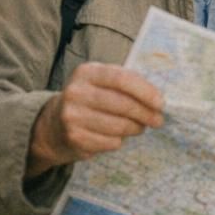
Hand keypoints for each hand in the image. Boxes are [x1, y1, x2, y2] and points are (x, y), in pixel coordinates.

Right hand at [27, 62, 164, 176]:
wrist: (53, 125)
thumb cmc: (91, 100)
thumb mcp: (103, 83)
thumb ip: (128, 84)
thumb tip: (159, 100)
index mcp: (87, 72)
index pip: (122, 79)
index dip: (146, 92)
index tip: (161, 103)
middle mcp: (76, 92)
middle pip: (123, 105)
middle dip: (146, 114)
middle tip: (158, 120)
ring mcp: (72, 116)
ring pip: (119, 126)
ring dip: (135, 128)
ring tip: (138, 127)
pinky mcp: (73, 137)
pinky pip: (110, 142)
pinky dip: (119, 141)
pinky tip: (116, 136)